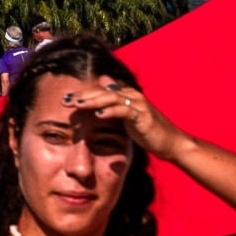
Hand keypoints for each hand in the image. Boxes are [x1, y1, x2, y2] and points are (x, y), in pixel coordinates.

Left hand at [52, 81, 184, 160]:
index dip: (82, 94)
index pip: (99, 91)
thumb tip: (102, 93)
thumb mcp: (128, 117)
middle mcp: (131, 96)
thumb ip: (115, 106)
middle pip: (102, 92)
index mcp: (125, 96)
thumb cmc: (148, 132)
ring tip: (76, 104)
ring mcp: (138, 104)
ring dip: (92, 100)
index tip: (64, 99)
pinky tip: (98, 114)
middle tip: (64, 100)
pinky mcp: (142, 116)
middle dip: (82, 95)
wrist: (171, 143)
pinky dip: (110, 111)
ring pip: (110, 98)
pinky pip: (123, 111)